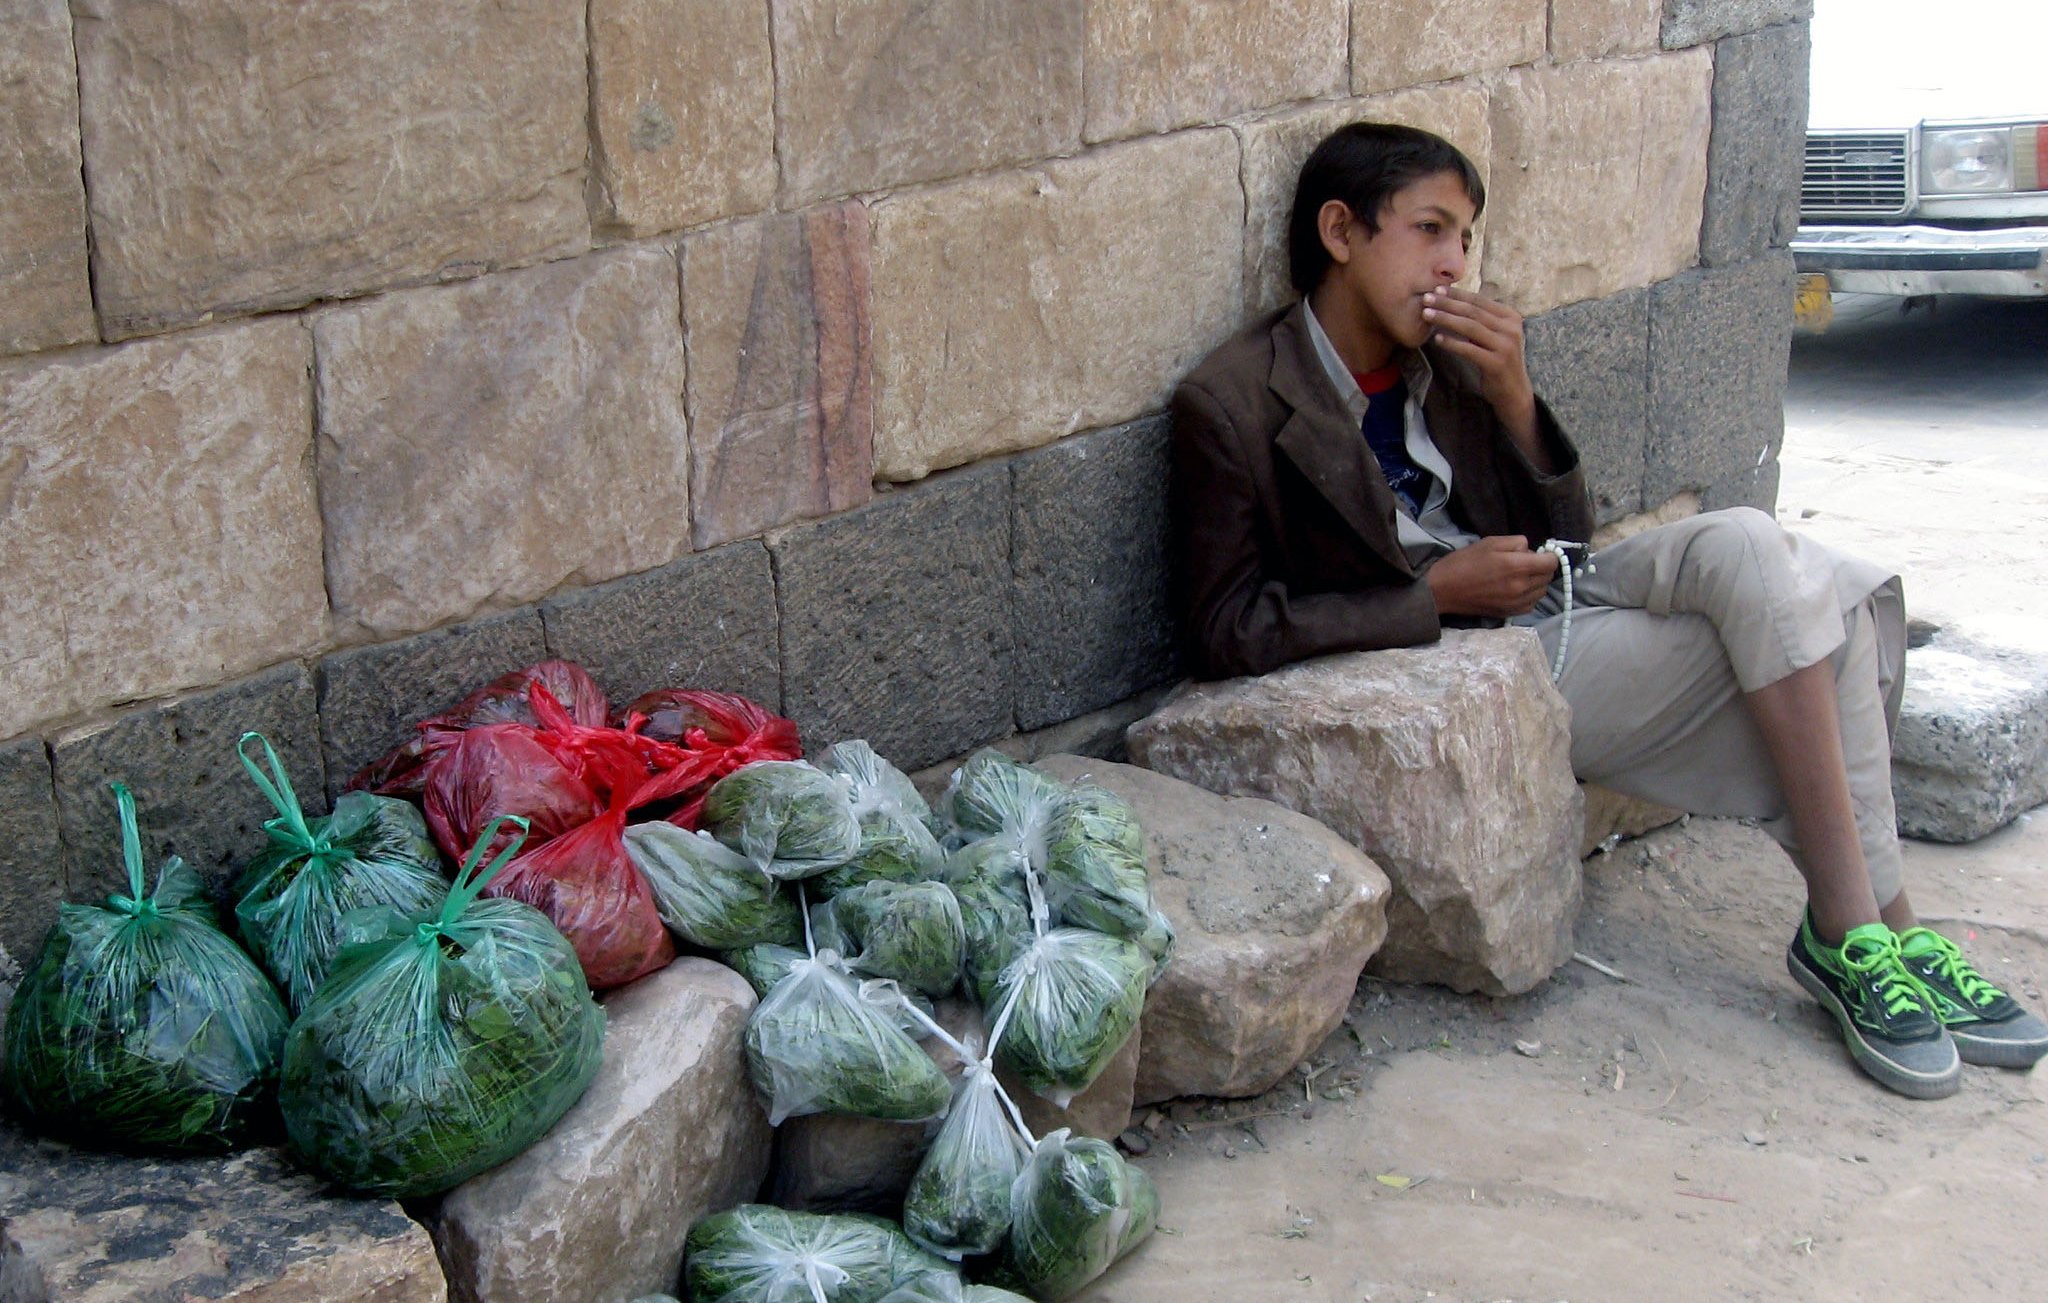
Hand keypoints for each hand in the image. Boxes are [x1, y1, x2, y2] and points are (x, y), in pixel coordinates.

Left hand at [1421, 286, 1537, 444]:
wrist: (1513, 391)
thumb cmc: (1497, 360)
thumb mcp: (1493, 336)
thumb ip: (1480, 320)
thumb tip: (1451, 301)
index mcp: (1511, 317)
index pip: (1479, 301)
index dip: (1457, 294)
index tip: (1436, 289)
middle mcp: (1511, 328)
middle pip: (1473, 311)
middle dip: (1447, 303)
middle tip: (1426, 298)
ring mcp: (1506, 346)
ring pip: (1470, 327)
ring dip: (1446, 319)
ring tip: (1426, 315)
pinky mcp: (1497, 363)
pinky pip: (1469, 350)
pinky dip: (1452, 343)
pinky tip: (1437, 339)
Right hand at [1425, 535, 1558, 618]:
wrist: (1443, 590)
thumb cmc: (1464, 562)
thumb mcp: (1490, 542)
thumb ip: (1516, 542)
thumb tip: (1530, 550)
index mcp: (1517, 566)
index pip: (1551, 563)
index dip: (1549, 555)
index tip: (1540, 553)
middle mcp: (1521, 587)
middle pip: (1548, 577)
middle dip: (1542, 567)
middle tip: (1525, 562)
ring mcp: (1516, 603)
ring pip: (1541, 591)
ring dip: (1536, 582)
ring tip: (1519, 576)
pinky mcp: (1510, 613)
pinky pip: (1531, 603)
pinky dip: (1529, 595)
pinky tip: (1515, 589)